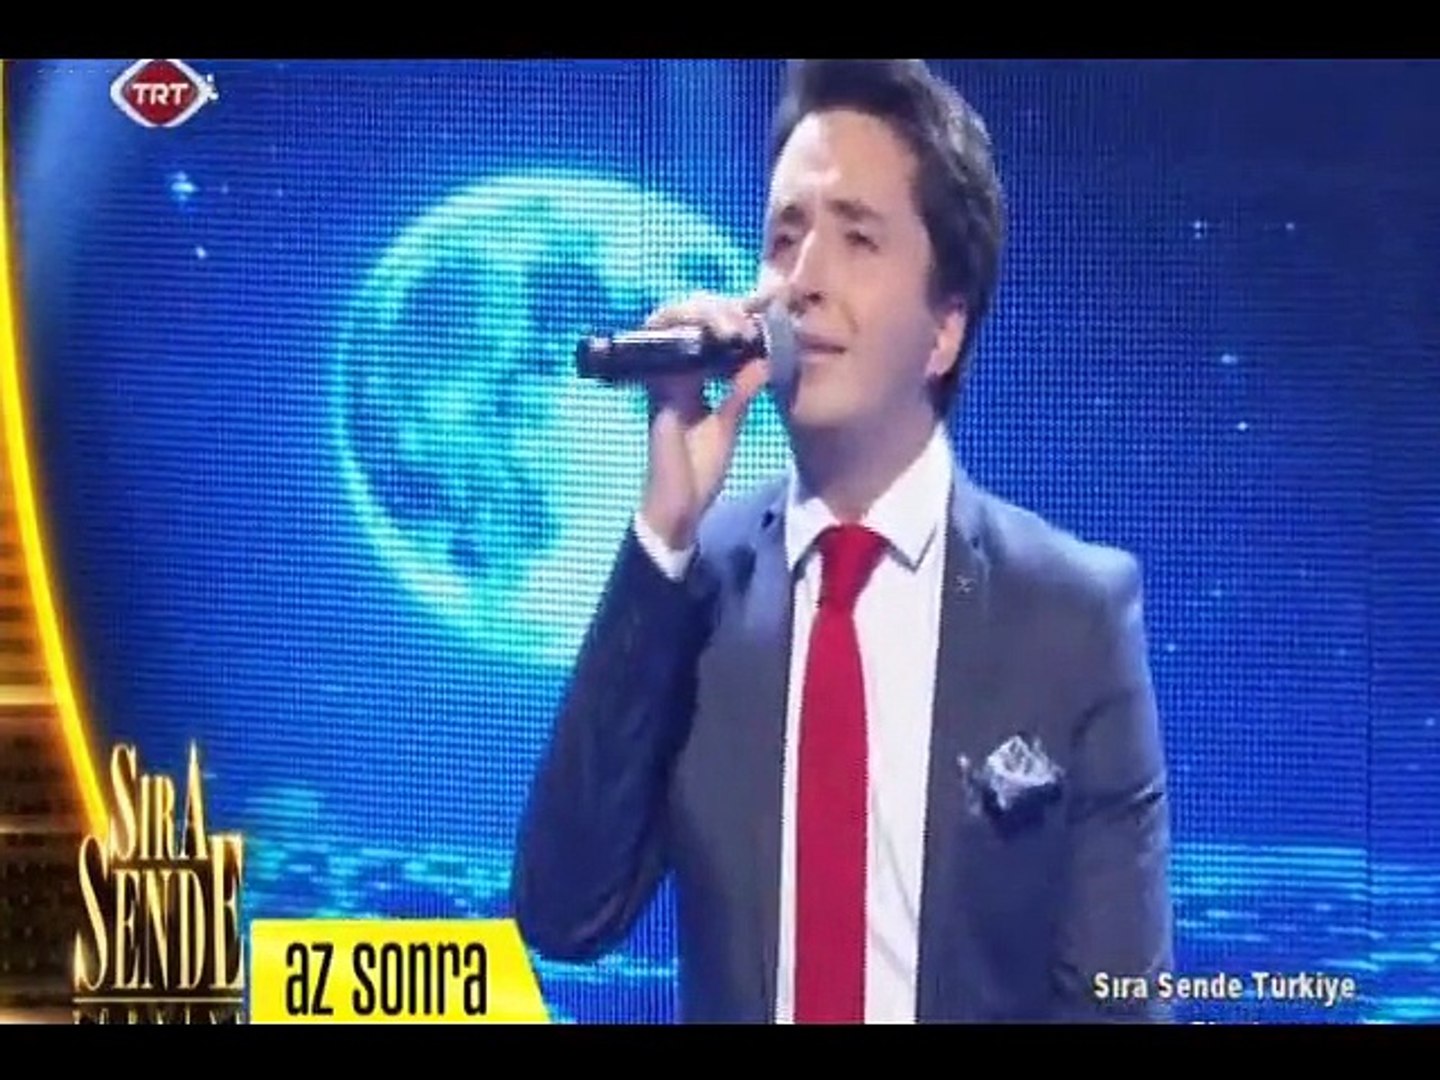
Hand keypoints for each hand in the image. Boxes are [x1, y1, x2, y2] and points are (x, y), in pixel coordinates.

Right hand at [639, 284, 782, 550]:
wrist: (679, 507)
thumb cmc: (700, 470)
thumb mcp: (729, 424)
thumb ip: (742, 390)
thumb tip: (764, 358)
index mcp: (694, 375)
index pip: (713, 329)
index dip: (740, 307)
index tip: (774, 296)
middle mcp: (675, 369)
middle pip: (691, 313)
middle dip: (723, 306)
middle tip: (751, 320)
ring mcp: (664, 377)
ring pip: (675, 320)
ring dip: (708, 315)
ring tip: (736, 328)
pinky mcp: (658, 391)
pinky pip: (669, 353)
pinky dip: (692, 337)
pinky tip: (721, 336)